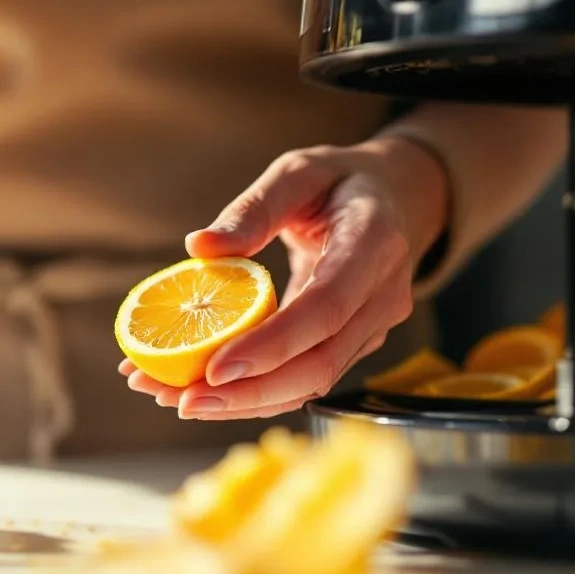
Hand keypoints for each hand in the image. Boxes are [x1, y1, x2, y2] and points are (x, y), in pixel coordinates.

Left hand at [120, 137, 448, 419]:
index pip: (325, 308)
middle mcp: (383, 296)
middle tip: (181, 400)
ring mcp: (372, 328)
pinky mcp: (353, 345)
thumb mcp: (298, 172)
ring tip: (177, 399)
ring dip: (244, 401)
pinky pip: (305, 379)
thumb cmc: (339, 181)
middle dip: (249, 392)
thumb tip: (198, 247)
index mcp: (374, 243)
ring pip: (312, 383)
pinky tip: (203, 392)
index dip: (272, 345)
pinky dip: (255, 393)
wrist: (397, 200)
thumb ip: (253, 208)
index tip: (214, 370)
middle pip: (320, 364)